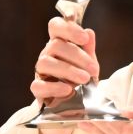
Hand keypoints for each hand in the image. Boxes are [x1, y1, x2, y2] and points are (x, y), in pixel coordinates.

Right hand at [32, 17, 98, 133]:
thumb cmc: (82, 80)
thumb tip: (89, 32)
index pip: (55, 26)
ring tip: (85, 79)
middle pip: (54, 46)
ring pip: (45, 63)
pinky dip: (54, 87)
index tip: (84, 38)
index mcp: (60, 44)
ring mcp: (41, 72)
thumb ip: (88, 49)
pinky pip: (39, 85)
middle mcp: (47, 55)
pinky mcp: (38, 90)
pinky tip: (68, 90)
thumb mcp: (89, 65)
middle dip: (77, 56)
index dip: (68, 29)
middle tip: (93, 69)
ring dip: (67, 70)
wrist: (76, 107)